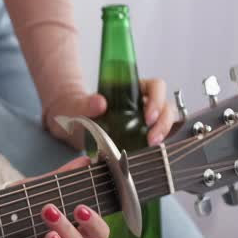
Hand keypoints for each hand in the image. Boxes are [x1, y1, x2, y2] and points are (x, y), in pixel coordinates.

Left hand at [6, 157, 111, 237]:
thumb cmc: (12, 216)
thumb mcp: (31, 194)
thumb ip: (58, 180)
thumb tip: (85, 160)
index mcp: (69, 228)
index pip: (97, 230)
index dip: (95, 221)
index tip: (81, 207)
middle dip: (73, 228)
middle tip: (51, 212)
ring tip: (47, 236)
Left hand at [43, 77, 179, 148]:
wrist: (71, 126)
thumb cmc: (77, 110)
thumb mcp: (77, 105)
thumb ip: (86, 103)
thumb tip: (100, 103)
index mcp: (132, 87)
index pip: (156, 86)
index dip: (157, 99)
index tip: (147, 116)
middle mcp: (142, 101)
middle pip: (165, 106)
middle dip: (163, 122)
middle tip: (152, 138)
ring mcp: (144, 119)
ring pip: (165, 121)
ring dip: (163, 133)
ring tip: (152, 145)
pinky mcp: (143, 135)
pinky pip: (158, 137)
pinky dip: (159, 143)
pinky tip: (149, 151)